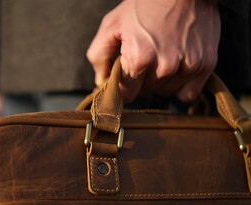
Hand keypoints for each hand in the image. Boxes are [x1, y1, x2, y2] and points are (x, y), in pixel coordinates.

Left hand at [87, 0, 220, 101]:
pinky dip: (180, 86)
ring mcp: (188, 67)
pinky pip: (187, 94)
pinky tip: (176, 69)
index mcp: (139, 58)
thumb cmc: (145, 5)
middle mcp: (165, 67)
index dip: (122, 85)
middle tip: (144, 57)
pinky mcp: (206, 65)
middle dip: (140, 80)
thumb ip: (99, 56)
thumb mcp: (112, 25)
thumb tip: (101, 82)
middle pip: (145, 93)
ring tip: (161, 57)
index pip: (126, 93)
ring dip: (160, 82)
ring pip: (164, 93)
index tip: (125, 73)